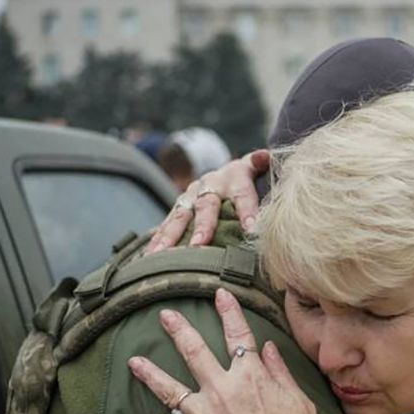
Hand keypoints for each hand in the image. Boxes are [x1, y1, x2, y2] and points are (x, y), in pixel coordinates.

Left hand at [123, 288, 324, 413]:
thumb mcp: (298, 400)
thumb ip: (280, 372)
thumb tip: (268, 348)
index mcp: (250, 377)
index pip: (238, 335)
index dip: (228, 312)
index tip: (219, 294)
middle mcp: (223, 391)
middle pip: (194, 353)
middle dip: (178, 330)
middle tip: (164, 315)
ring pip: (170, 391)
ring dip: (150, 375)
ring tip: (134, 361)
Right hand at [145, 149, 269, 252]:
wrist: (230, 174)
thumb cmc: (253, 179)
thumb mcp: (260, 169)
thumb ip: (264, 165)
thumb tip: (265, 156)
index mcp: (235, 175)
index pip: (242, 192)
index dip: (246, 209)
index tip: (251, 229)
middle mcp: (210, 184)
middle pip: (206, 205)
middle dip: (203, 225)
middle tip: (200, 244)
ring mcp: (191, 195)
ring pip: (181, 216)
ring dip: (171, 235)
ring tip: (163, 254)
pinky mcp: (179, 208)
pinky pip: (166, 225)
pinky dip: (157, 240)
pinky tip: (148, 257)